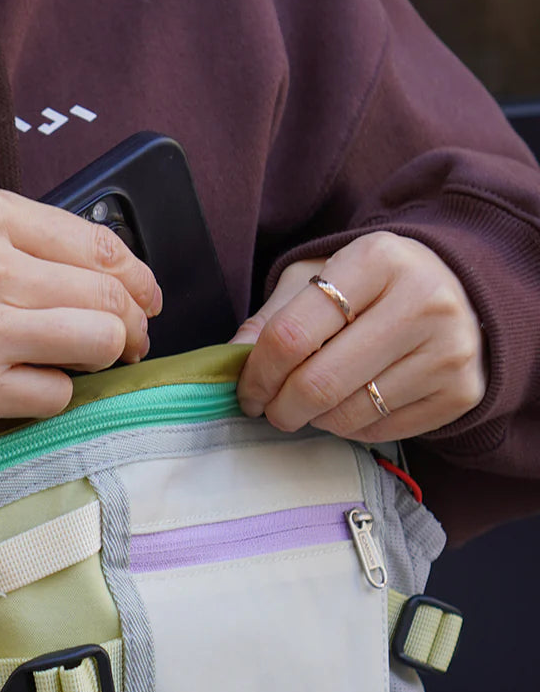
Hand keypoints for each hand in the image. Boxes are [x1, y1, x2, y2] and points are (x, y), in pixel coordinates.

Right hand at [0, 188, 161, 421]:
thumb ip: (29, 236)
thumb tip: (110, 271)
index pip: (101, 245)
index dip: (140, 278)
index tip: (147, 296)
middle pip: (109, 298)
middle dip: (134, 325)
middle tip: (130, 338)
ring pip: (96, 342)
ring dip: (106, 356)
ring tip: (91, 359)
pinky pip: (56, 394)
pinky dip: (56, 392)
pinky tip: (33, 381)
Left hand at [230, 232, 486, 439]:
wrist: (460, 291)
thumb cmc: (371, 285)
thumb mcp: (317, 277)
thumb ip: (271, 317)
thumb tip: (231, 358)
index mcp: (377, 260)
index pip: (291, 335)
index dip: (256, 374)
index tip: (246, 390)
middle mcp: (422, 301)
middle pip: (318, 384)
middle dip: (279, 408)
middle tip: (269, 409)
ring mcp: (448, 350)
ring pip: (347, 416)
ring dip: (313, 420)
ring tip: (310, 403)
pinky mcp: (461, 392)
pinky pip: (379, 431)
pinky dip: (349, 428)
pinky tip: (349, 404)